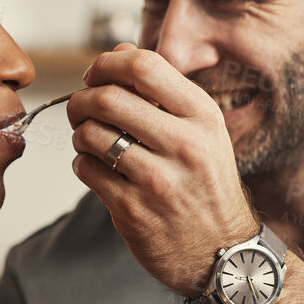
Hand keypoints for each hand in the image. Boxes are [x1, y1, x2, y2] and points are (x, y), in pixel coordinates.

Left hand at [67, 44, 259, 297]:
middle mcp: (185, 145)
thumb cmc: (205, 184)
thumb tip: (119, 51)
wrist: (223, 252)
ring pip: (89, 134)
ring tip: (92, 142)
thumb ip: (162, 91)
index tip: (95, 76)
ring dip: (80, 134)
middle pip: (106, 98)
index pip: (143, 65)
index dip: (106, 64)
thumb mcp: (201, 131)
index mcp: (202, 116)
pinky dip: (82, 163)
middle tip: (80, 109)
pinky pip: (86, 169)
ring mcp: (158, 180)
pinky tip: (98, 169)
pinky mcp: (133, 210)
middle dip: (80, 100)